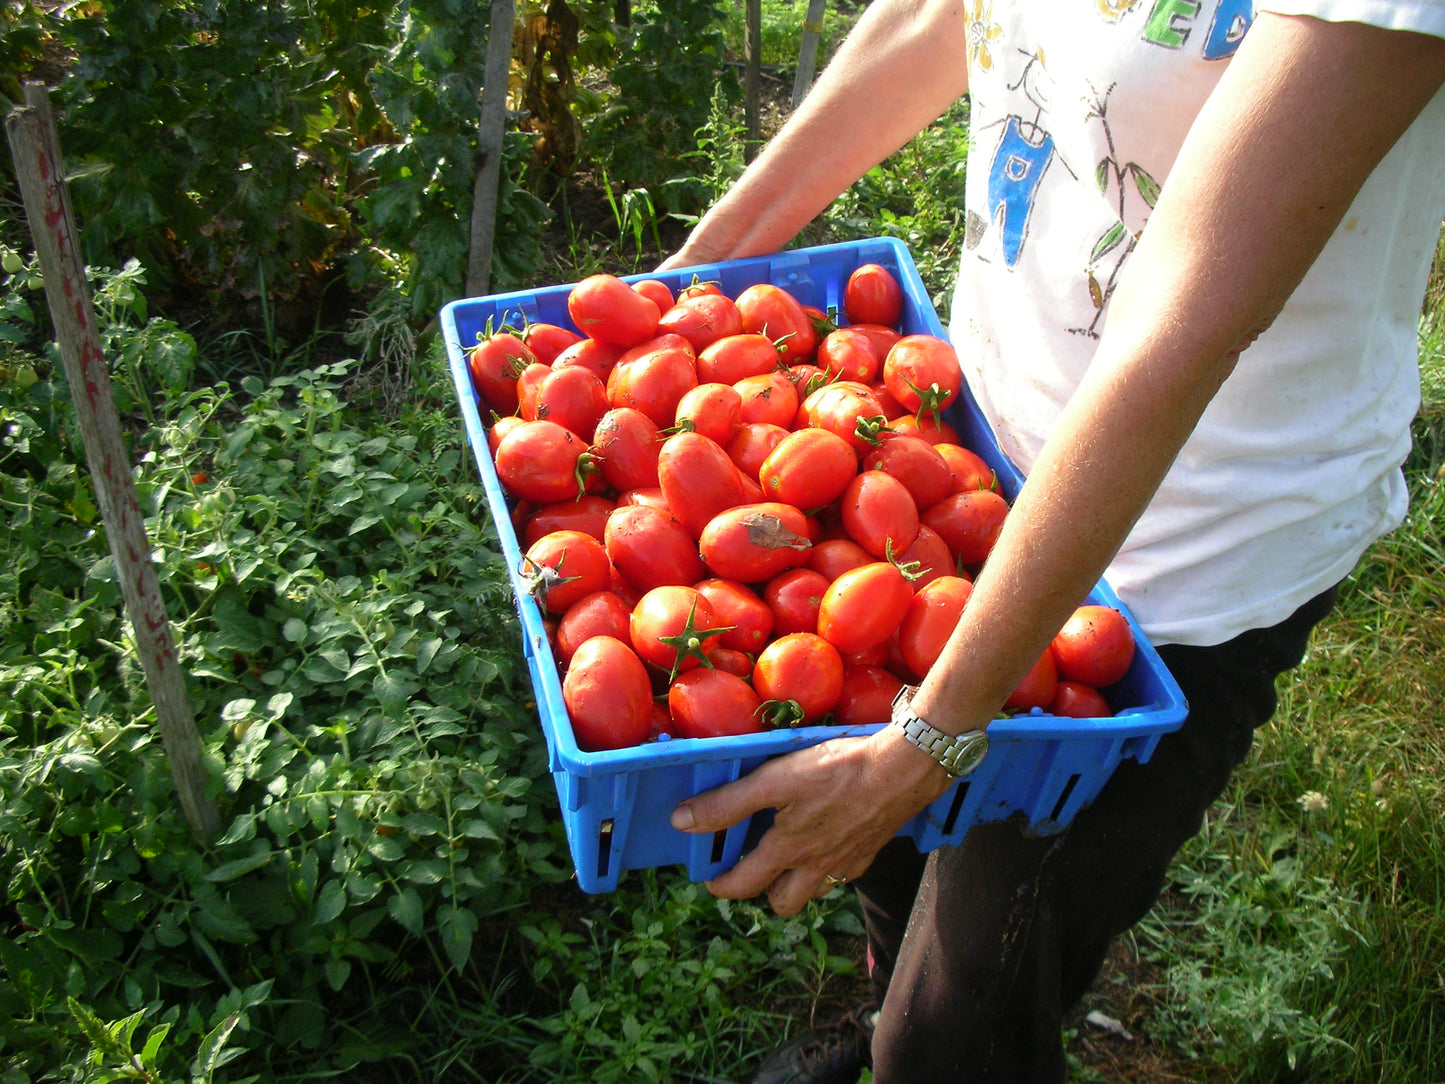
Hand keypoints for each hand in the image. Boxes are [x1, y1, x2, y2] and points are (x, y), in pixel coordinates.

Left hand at [670, 725, 952, 914]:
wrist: (902, 770)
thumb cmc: (838, 771)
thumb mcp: (774, 781)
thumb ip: (728, 804)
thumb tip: (682, 822)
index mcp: (788, 851)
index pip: (745, 884)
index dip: (723, 887)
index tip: (712, 882)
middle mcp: (816, 866)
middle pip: (783, 903)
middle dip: (763, 894)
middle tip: (752, 872)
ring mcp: (847, 861)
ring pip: (815, 891)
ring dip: (797, 884)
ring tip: (788, 859)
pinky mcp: (871, 849)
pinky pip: (844, 872)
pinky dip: (830, 866)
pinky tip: (829, 841)